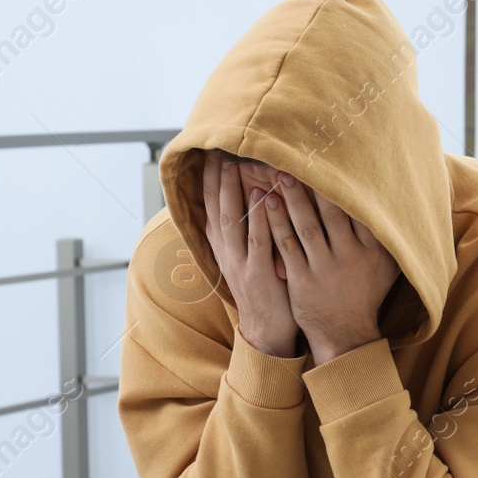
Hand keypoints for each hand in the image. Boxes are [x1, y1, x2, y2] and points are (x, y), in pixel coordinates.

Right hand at [202, 152, 297, 357]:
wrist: (268, 330)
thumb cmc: (266, 288)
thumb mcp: (250, 257)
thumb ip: (248, 230)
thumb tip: (252, 195)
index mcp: (223, 247)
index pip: (211, 206)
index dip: (209, 179)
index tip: (211, 152)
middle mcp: (226, 252)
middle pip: (215, 207)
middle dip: (215, 177)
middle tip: (217, 147)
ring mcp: (240, 263)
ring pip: (231, 221)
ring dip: (232, 191)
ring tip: (233, 163)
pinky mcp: (258, 275)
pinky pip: (258, 242)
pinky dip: (260, 218)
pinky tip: (263, 197)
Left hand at [264, 172, 399, 364]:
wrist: (345, 335)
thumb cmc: (365, 294)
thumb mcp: (388, 267)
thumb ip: (389, 237)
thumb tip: (397, 201)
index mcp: (373, 250)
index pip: (357, 210)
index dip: (343, 184)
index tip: (331, 161)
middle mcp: (350, 257)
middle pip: (330, 213)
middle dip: (314, 184)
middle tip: (300, 157)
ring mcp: (324, 269)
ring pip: (306, 226)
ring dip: (292, 198)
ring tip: (279, 173)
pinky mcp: (302, 280)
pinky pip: (287, 245)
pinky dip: (276, 222)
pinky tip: (267, 202)